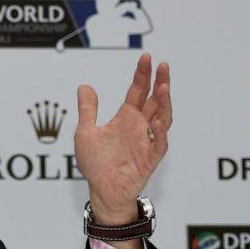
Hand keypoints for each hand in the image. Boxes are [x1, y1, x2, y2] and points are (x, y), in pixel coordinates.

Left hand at [75, 54, 171, 224]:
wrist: (102, 191)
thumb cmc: (96, 164)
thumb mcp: (86, 132)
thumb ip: (88, 110)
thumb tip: (85, 86)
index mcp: (126, 118)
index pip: (138, 91)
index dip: (142, 75)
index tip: (146, 58)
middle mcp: (140, 127)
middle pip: (155, 100)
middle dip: (160, 82)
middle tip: (163, 65)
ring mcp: (147, 141)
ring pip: (163, 118)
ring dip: (164, 103)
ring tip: (163, 87)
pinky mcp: (150, 158)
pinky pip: (159, 144)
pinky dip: (159, 132)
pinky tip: (157, 120)